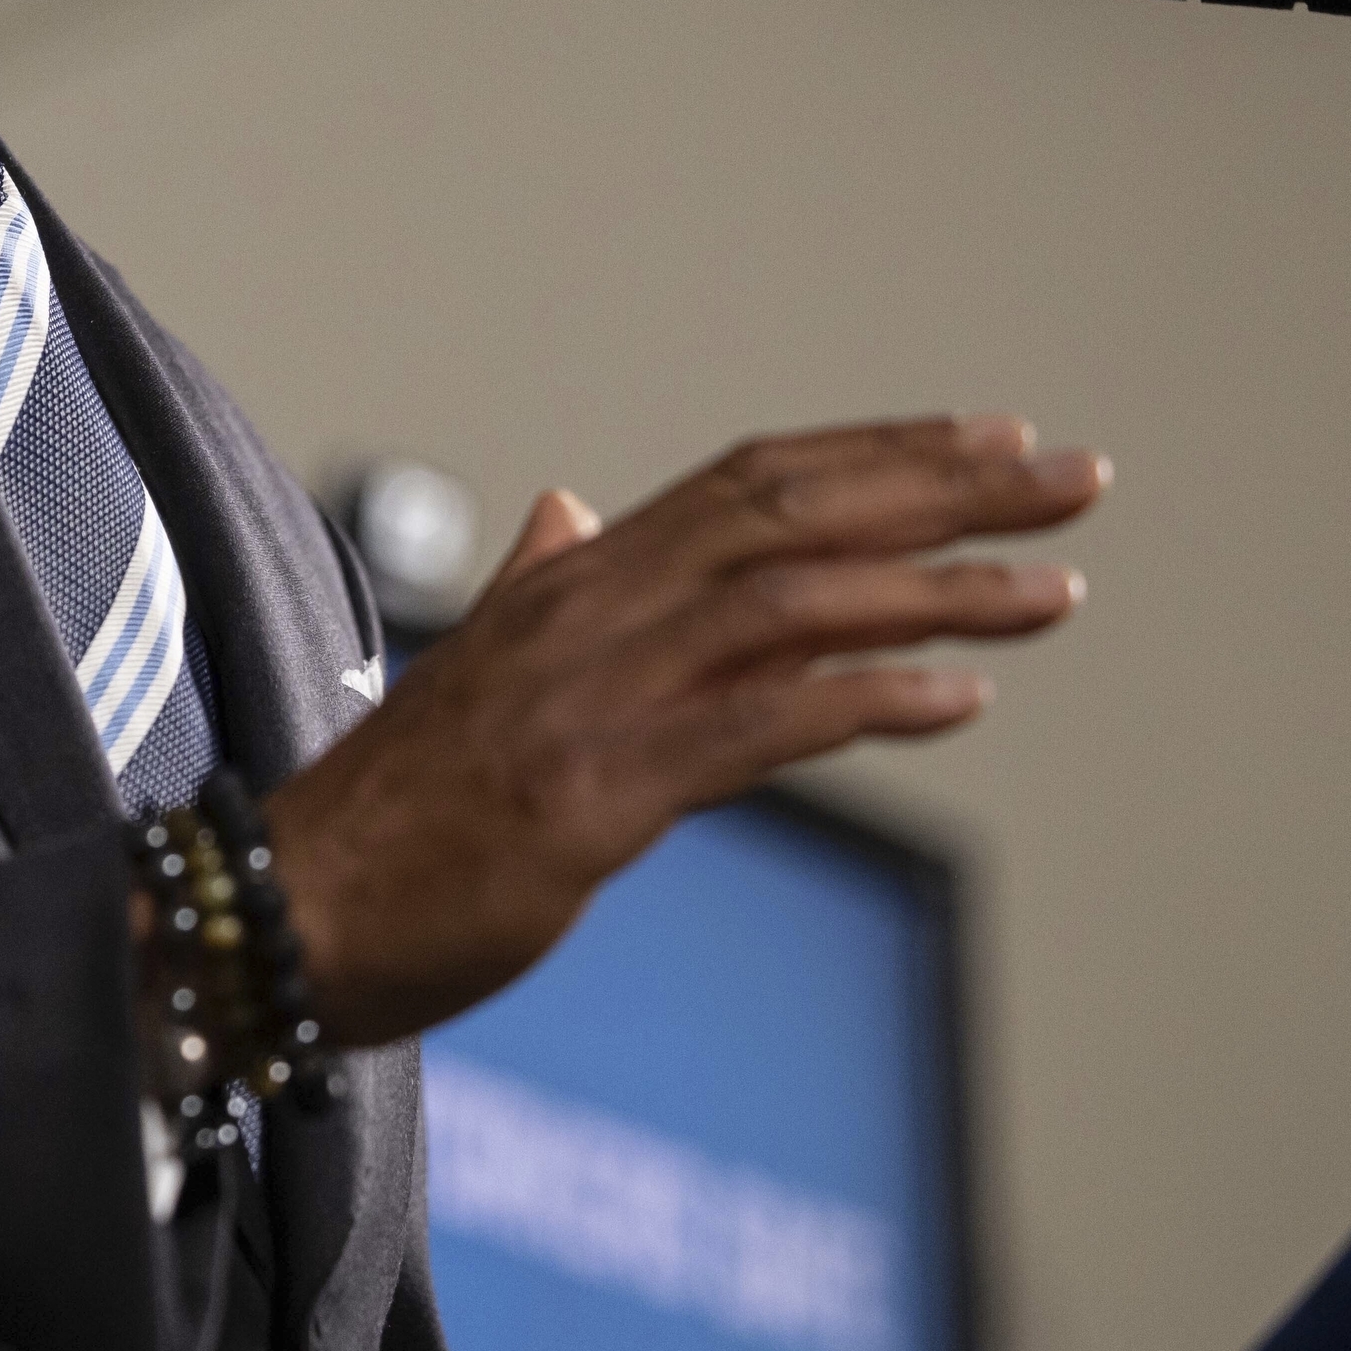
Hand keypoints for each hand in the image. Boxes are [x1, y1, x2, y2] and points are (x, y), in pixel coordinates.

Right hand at [265, 414, 1101, 1045]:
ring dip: (936, 590)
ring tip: (1052, 591)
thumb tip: (570, 505)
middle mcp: (586, 614)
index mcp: (567, 586)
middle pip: (790, 513)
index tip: (990, 440)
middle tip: (1072, 478)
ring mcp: (589, 699)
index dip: (876, 450)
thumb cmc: (385, 816)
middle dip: (943, 488)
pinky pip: (755, 725)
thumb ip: (537, 587)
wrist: (278, 911)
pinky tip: (961, 699)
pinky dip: (865, 699)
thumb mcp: (474, 677)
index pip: (746, 481)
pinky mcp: (591, 795)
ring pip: (790, 602)